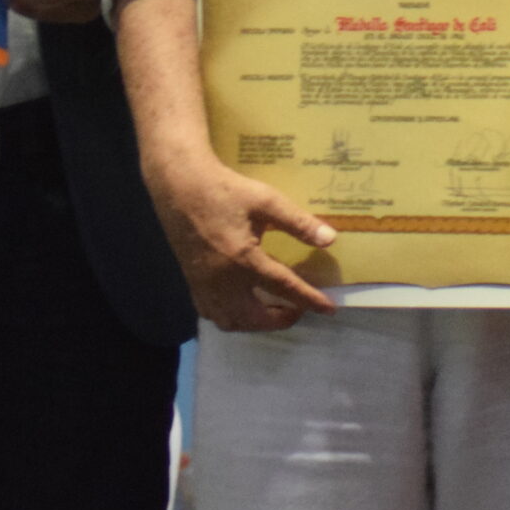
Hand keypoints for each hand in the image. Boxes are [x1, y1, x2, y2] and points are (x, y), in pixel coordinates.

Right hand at [145, 146, 339, 332]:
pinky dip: (231, 317)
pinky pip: (211, 313)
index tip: (328, 309)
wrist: (179, 186)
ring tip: (272, 310)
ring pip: (230, 321)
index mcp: (244, 260)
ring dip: (254, 323)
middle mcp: (222, 281)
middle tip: (298, 309)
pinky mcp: (192, 282)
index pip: (283, 288)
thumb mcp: (266, 201)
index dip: (309, 300)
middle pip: (254, 317)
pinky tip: (241, 305)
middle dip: (279, 320)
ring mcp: (204, 285)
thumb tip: (330, 239)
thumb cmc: (224, 190)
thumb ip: (298, 222)